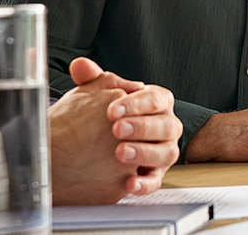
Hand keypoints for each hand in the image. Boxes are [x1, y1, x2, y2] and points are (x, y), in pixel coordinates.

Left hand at [50, 58, 180, 203]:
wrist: (101, 144)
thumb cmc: (107, 115)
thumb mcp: (100, 95)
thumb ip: (92, 79)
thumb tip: (80, 65)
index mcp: (157, 103)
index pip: (157, 98)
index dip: (137, 103)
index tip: (113, 110)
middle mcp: (166, 126)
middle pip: (166, 125)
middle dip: (142, 127)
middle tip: (116, 129)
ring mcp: (163, 151)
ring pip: (167, 153)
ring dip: (144, 153)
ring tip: (120, 153)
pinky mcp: (155, 174)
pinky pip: (156, 181)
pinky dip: (144, 184)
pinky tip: (129, 183)